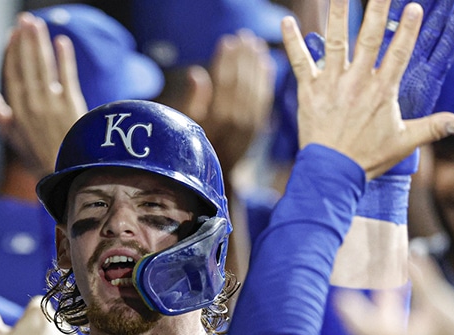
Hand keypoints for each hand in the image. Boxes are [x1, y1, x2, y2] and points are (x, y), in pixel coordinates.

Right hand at [0, 13, 87, 175]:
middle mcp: (31, 103)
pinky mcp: (71, 105)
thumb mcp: (11, 135)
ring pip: (43, 66)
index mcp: (15, 109)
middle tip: (25, 19)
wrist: (64, 172)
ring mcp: (51, 103)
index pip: (12, 73)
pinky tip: (62, 41)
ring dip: (40, 43)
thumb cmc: (37, 155)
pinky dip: (64, 58)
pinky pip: (66, 76)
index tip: (12, 34)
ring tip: (37, 23)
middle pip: (27, 64)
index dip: (12, 52)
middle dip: (26, 40)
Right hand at [178, 31, 276, 173]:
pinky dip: (267, 79)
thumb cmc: (194, 149)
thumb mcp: (186, 126)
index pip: (225, 81)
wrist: (214, 178)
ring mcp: (251, 125)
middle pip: (242, 81)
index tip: (227, 40)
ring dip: (256, 63)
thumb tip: (197, 73)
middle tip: (243, 37)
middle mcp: (238, 121)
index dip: (226, 60)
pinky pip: (265, 98)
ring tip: (255, 44)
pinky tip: (267, 64)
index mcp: (218, 119)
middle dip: (243, 57)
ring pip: (256, 87)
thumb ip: (192, 100)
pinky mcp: (259, 127)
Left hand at [282, 0, 453, 178]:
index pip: (398, 52)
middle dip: (376, 9)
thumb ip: (433, 127)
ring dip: (336, 14)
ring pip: (335, 42)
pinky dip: (292, 42)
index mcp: (382, 90)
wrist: (332, 173)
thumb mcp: (404, 142)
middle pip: (369, 38)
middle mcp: (357, 82)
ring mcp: (331, 83)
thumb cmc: (368, 158)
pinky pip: (299, 61)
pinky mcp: (308, 90)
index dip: (407, 29)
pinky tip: (286, 22)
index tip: (413, 6)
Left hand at [335, 254, 453, 334]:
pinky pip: (412, 333)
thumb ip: (425, 282)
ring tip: (393, 290)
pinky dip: (408, 316)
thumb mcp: (445, 308)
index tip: (339, 296)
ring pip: (396, 328)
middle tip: (364, 288)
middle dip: (372, 305)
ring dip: (390, 309)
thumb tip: (410, 256)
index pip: (364, 324)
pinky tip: (420, 308)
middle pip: (379, 325)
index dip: (350, 310)